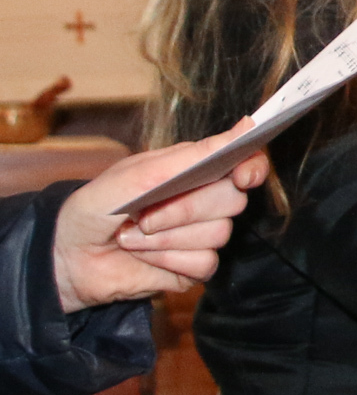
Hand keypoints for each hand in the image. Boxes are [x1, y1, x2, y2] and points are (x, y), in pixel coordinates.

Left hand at [52, 120, 268, 312]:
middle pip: (233, 200)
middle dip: (185, 209)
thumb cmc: (95, 207)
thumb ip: (190, 156)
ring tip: (136, 236)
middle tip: (145, 215)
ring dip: (168, 238)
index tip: (242, 176)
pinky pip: (205, 263)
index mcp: (196, 170)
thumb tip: (245, 126)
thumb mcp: (135, 174)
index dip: (252, 168)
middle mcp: (206, 200)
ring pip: (218, 234)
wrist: (65, 258)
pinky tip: (145, 257)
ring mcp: (202, 236)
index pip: (246, 163)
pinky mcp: (194, 268)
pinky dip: (169, 261)